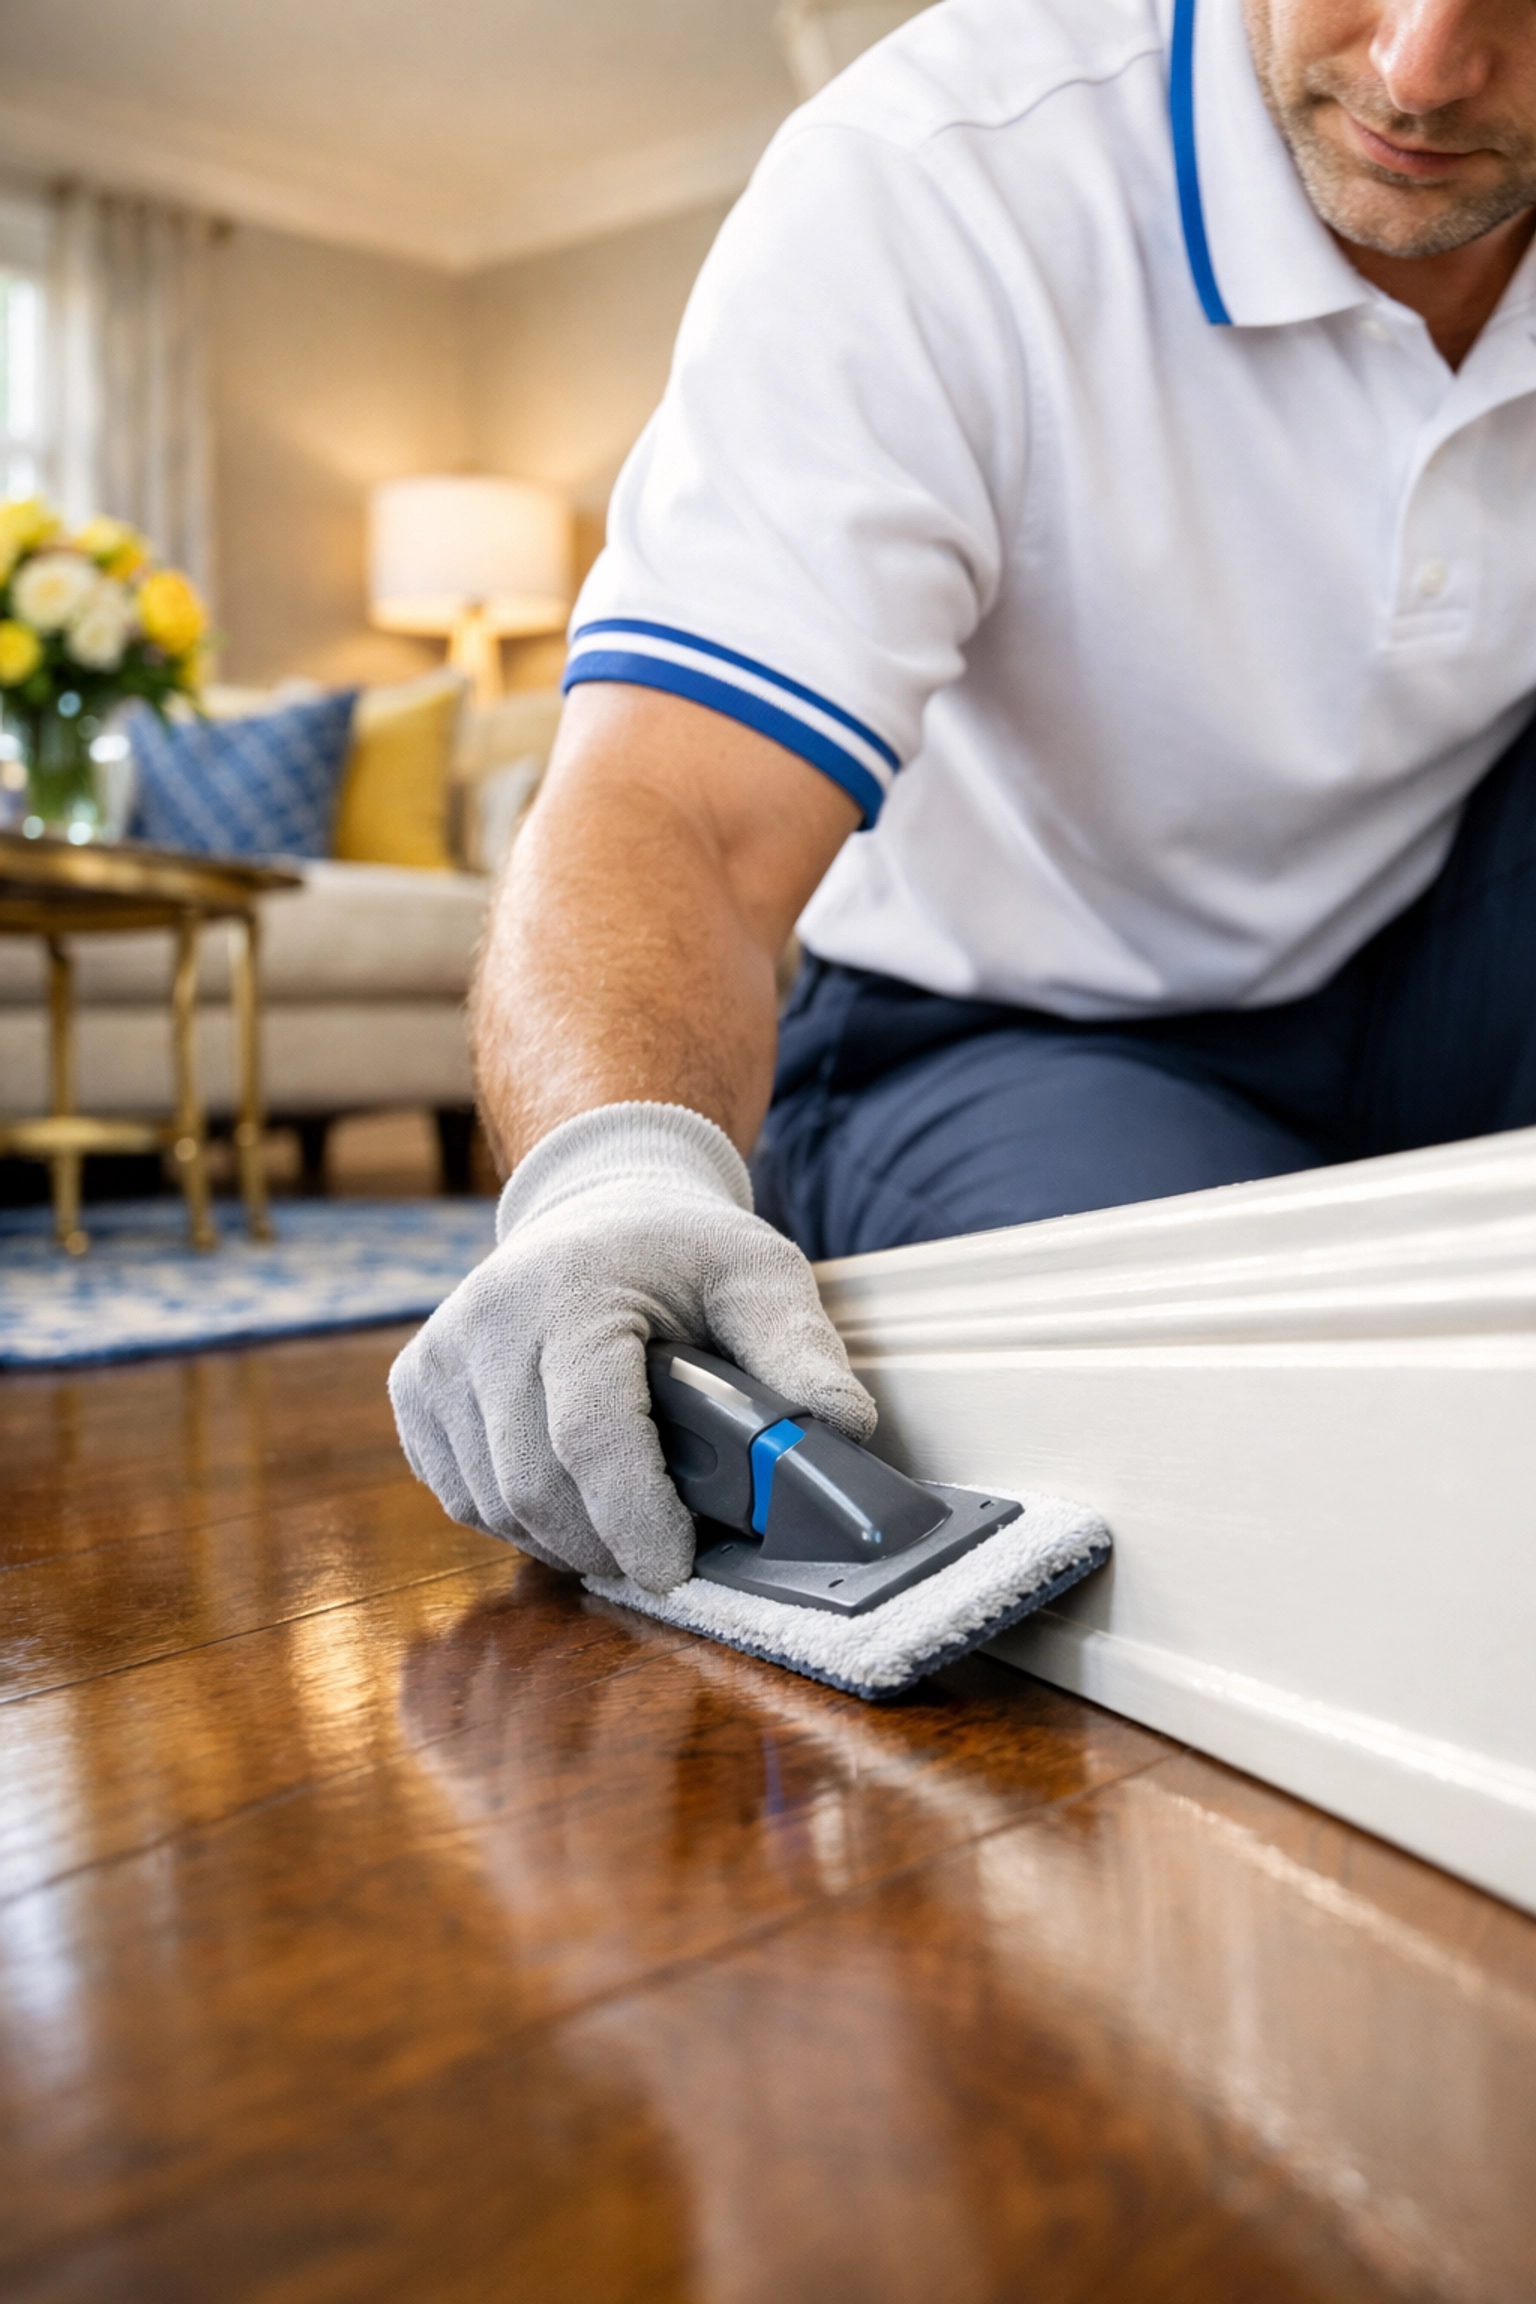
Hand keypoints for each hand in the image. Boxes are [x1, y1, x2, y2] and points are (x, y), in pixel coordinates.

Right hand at [388, 1102, 876, 1591]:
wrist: (599, 1207)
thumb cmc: (682, 1250)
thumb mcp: (760, 1274)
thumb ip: (800, 1349)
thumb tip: (842, 1428)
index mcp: (571, 1289)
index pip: (591, 1432)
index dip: (634, 1516)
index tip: (676, 1569)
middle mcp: (486, 1319)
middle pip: (535, 1484)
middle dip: (607, 1542)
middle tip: (666, 1555)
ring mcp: (438, 1356)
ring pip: (493, 1504)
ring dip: (564, 1537)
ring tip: (625, 1519)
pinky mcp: (415, 1389)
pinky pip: (461, 1495)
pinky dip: (517, 1517)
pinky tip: (568, 1490)